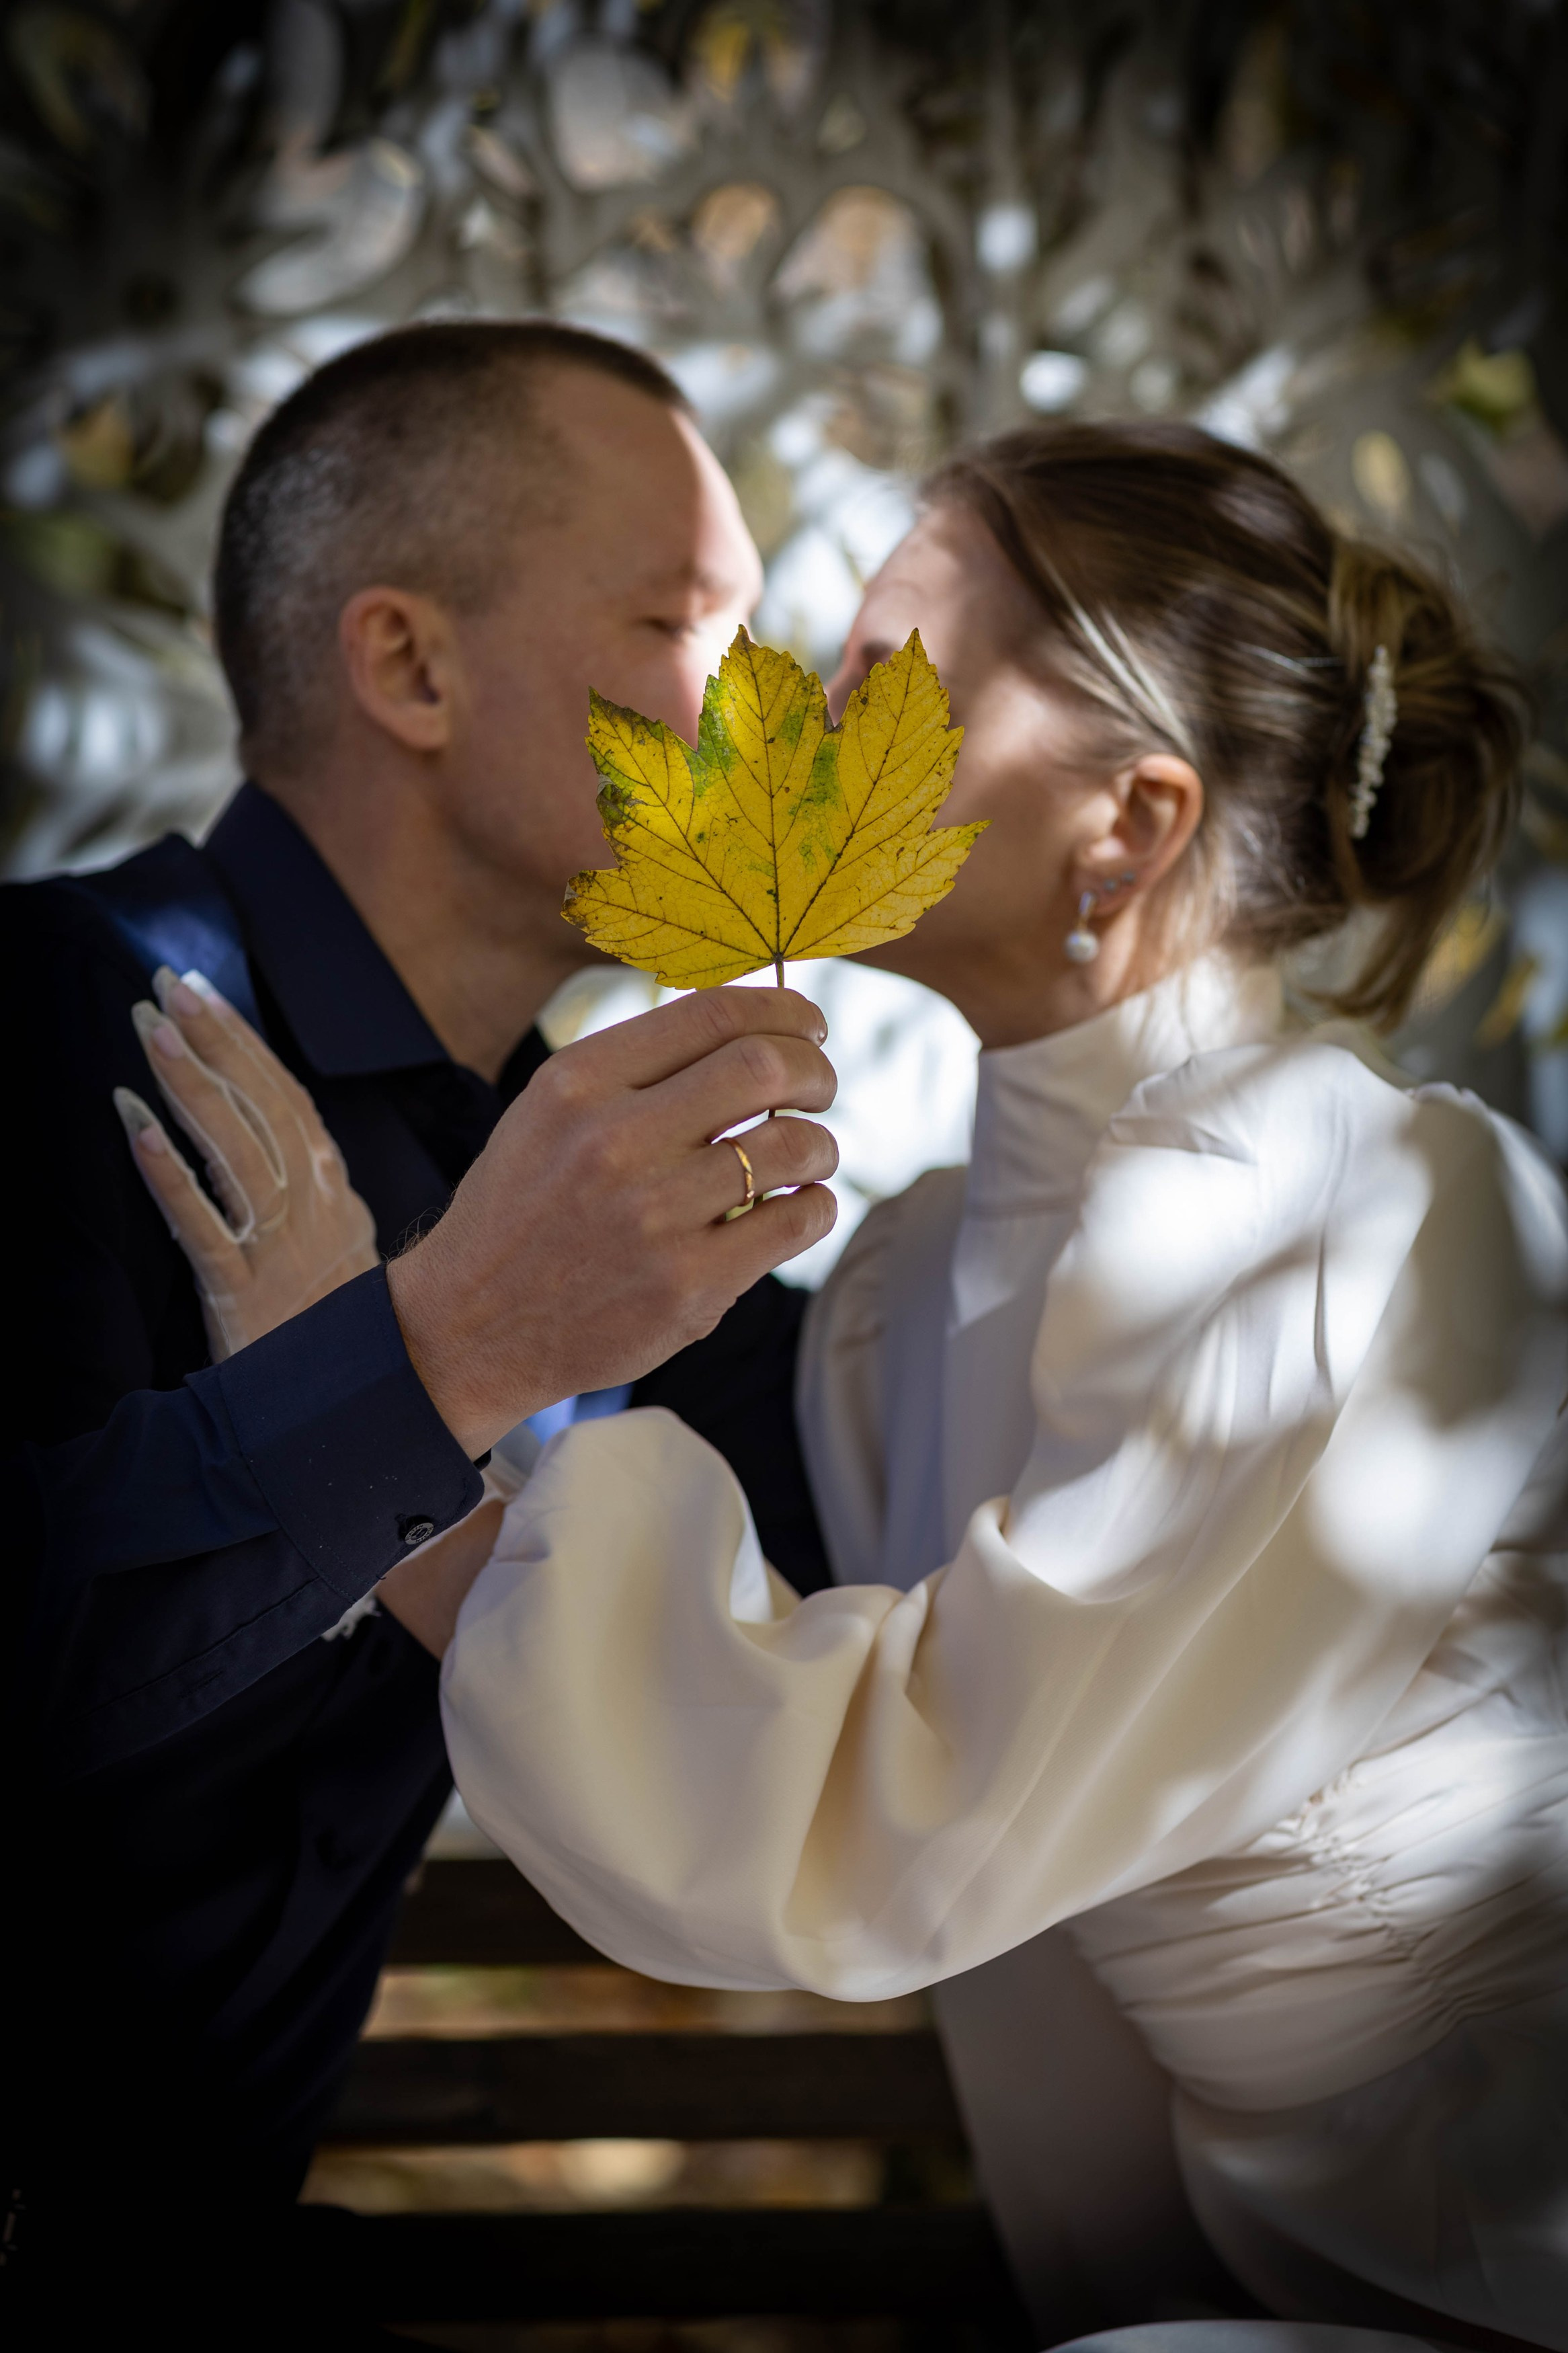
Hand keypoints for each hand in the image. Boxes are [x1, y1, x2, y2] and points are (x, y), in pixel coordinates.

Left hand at [113, 966, 379, 1359]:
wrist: (361, 1418)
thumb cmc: (345, 1340)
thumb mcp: (345, 1254)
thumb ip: (322, 1198)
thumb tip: (305, 1148)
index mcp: (335, 1196)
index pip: (289, 1100)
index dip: (245, 1043)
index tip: (204, 992)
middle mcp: (312, 1212)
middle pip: (263, 1110)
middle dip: (215, 1041)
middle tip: (169, 984)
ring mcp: (280, 1252)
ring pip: (236, 1153)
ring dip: (192, 1087)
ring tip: (150, 1031)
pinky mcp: (245, 1297)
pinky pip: (203, 1228)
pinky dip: (170, 1176)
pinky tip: (136, 1131)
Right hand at [387, 986, 837, 1456]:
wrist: (470, 1329)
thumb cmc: (524, 1211)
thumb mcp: (548, 1113)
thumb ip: (635, 1067)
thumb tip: (749, 1027)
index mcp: (578, 1082)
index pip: (714, 1013)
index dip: (785, 1010)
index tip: (808, 1025)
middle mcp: (614, 1141)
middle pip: (766, 1068)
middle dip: (815, 1069)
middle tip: (819, 1088)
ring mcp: (654, 1218)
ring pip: (795, 1147)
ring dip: (821, 1145)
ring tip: (808, 1157)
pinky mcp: (689, 1287)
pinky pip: (797, 1222)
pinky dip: (816, 1206)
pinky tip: (797, 1207)